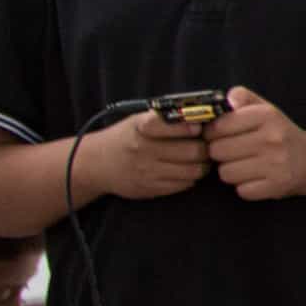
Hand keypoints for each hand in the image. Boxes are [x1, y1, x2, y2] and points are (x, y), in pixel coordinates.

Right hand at [81, 112, 208, 203]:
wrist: (96, 164)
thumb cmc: (125, 137)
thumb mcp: (139, 120)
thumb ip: (167, 118)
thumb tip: (201, 116)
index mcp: (142, 128)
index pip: (175, 126)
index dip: (194, 126)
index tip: (201, 127)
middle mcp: (144, 150)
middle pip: (193, 151)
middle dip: (206, 148)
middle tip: (209, 145)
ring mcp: (147, 172)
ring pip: (192, 171)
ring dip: (203, 165)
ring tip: (201, 158)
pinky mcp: (149, 189)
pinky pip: (183, 185)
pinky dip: (191, 177)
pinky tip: (187, 170)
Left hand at [208, 88, 305, 201]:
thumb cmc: (280, 134)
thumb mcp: (265, 109)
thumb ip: (244, 97)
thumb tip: (229, 98)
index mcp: (267, 116)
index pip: (219, 126)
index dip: (212, 133)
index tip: (219, 135)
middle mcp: (272, 138)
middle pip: (217, 151)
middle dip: (219, 153)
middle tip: (232, 152)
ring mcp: (275, 164)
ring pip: (226, 172)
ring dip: (230, 171)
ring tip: (243, 165)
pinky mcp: (276, 186)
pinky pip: (241, 190)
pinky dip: (244, 186)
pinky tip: (255, 177)